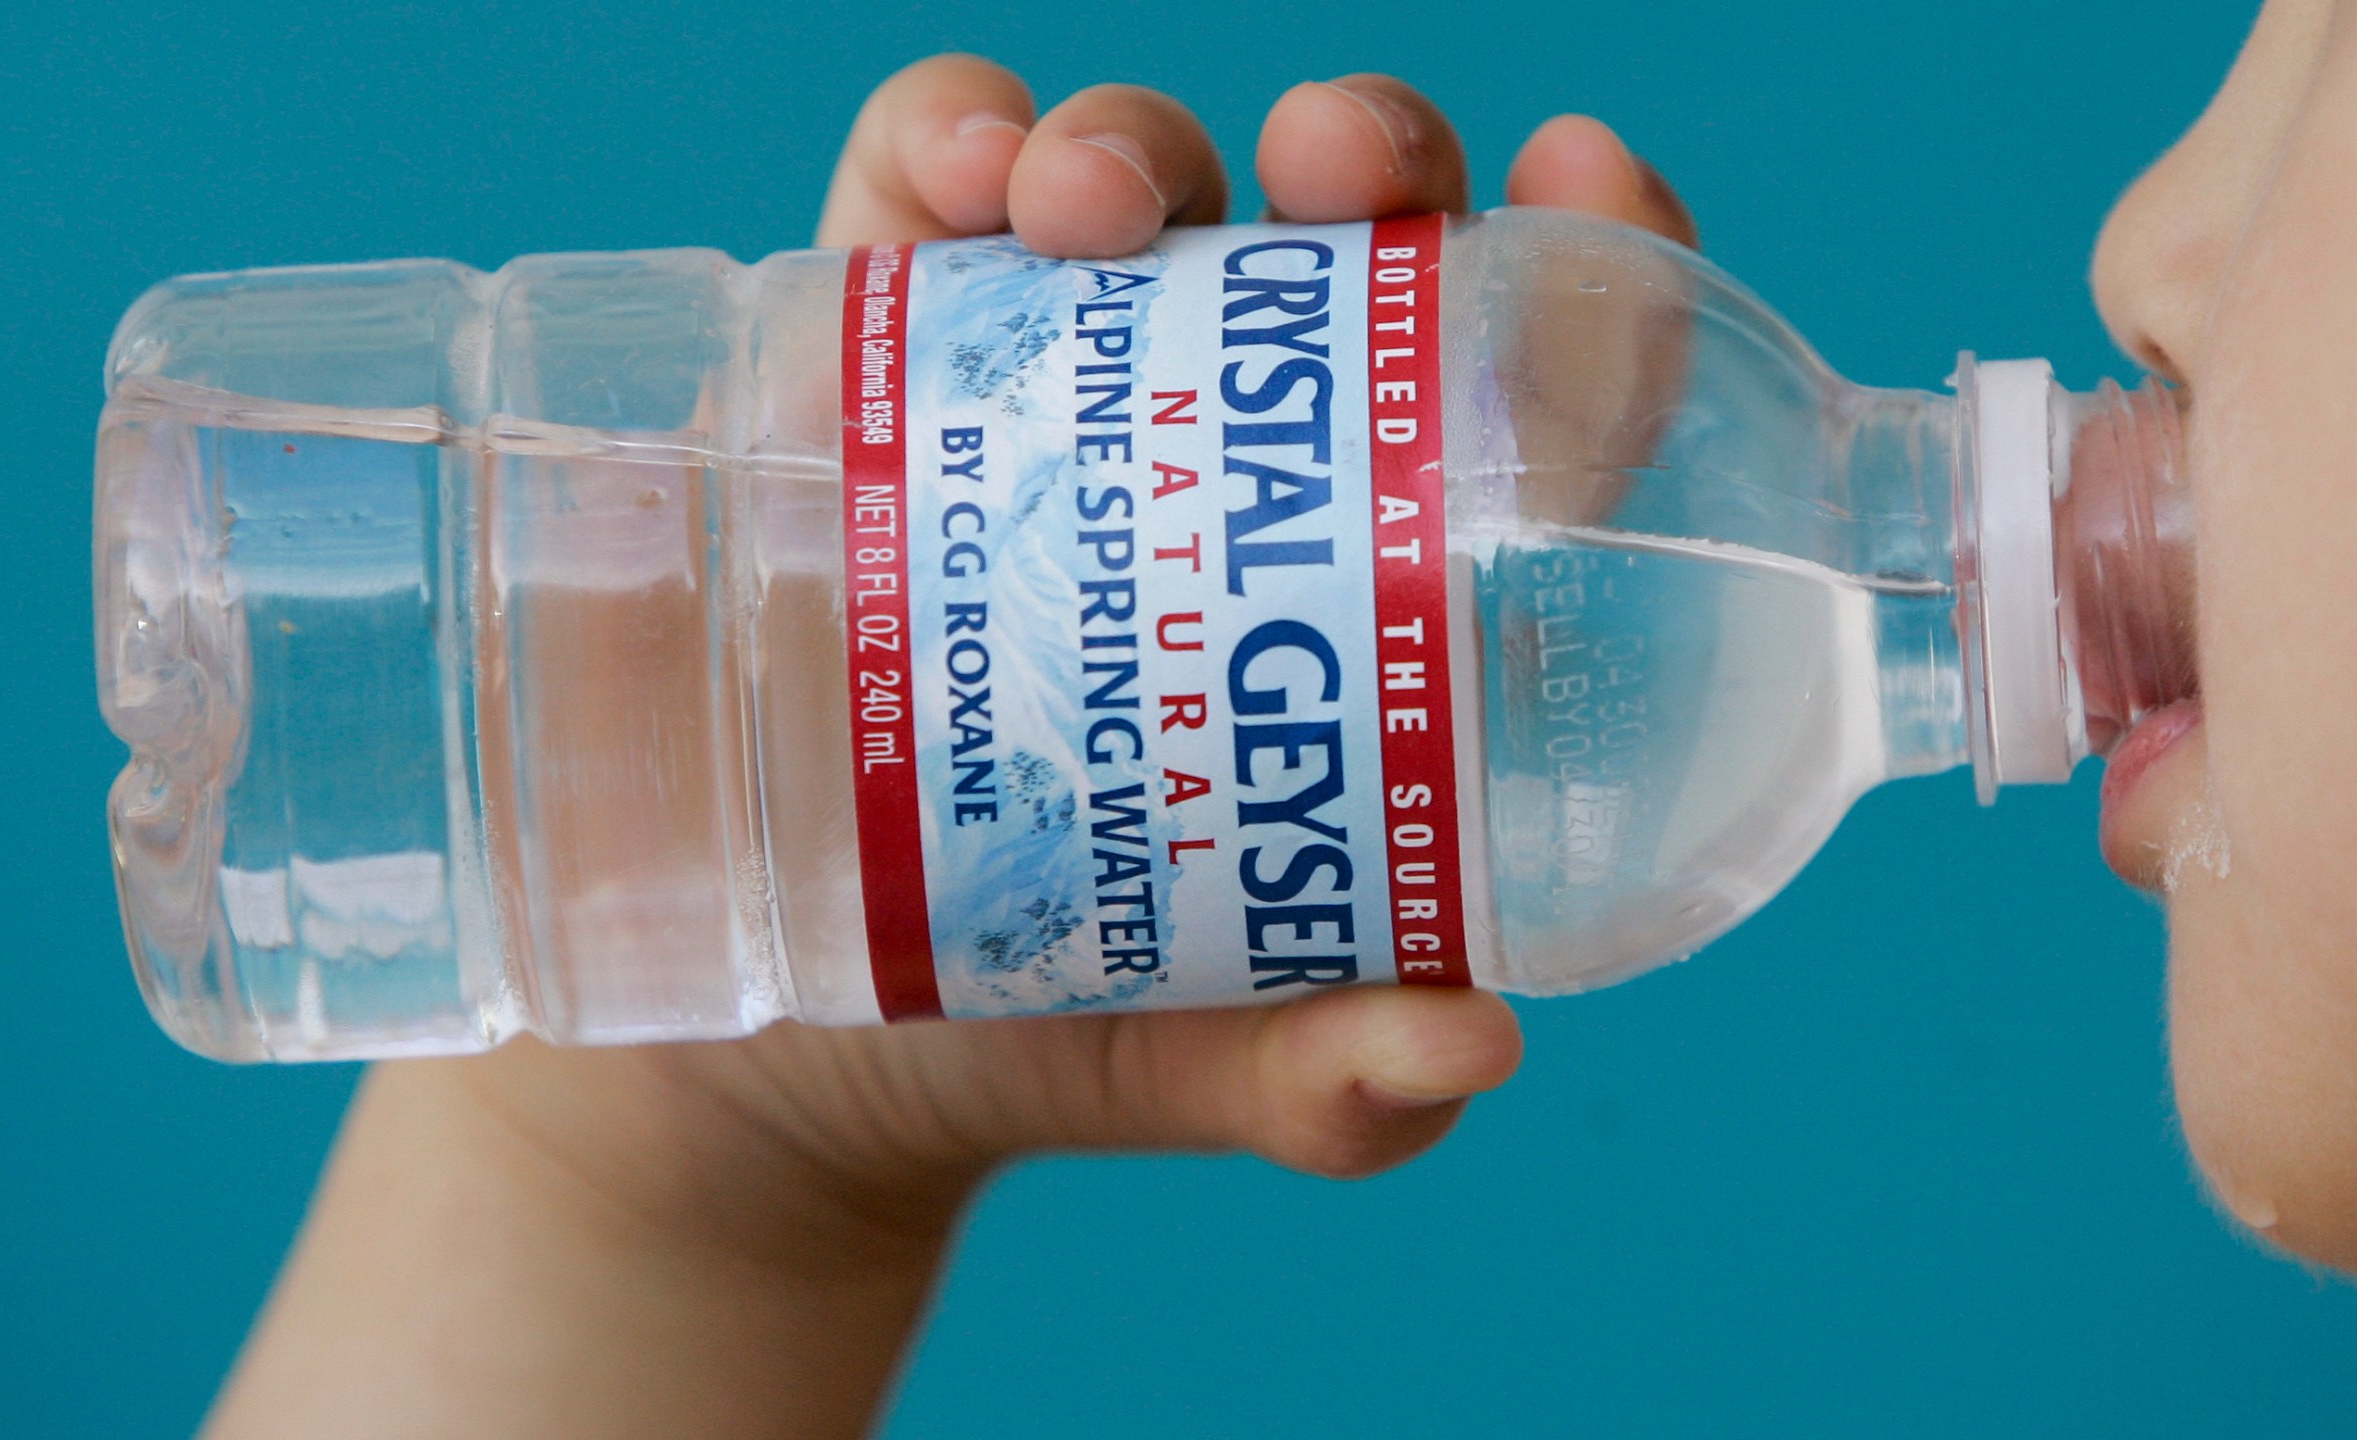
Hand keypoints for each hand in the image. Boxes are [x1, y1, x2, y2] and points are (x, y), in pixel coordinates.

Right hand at [204, 57, 1699, 1439]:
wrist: (770, 1043)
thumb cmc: (1042, 1023)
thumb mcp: (1214, 1063)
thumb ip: (1343, 1080)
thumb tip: (1470, 1041)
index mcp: (1361, 576)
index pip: (1521, 384)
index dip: (1586, 261)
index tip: (1586, 185)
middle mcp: (1220, 452)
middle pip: (1335, 234)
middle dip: (1363, 151)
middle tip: (1336, 177)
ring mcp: (1039, 387)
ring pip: (1132, 179)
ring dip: (1135, 140)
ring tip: (1089, 207)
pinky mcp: (861, 363)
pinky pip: (913, 185)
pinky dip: (945, 136)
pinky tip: (955, 186)